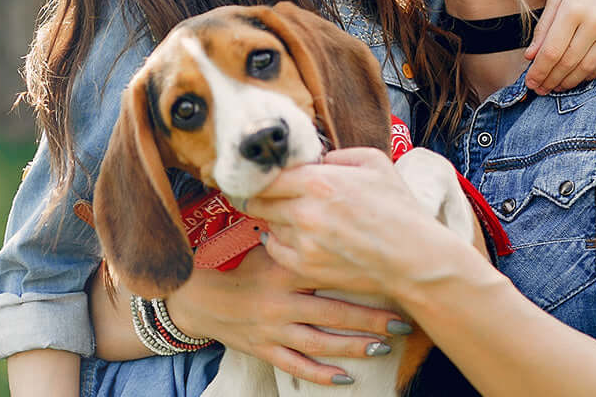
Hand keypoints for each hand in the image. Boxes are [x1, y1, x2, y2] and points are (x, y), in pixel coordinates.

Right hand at [160, 245, 404, 384]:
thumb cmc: (235, 268)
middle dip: (371, 319)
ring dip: (353, 346)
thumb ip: (294, 240)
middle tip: (402, 322)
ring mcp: (270, 329)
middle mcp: (278, 302)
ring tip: (383, 347)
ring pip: (319, 342)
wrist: (193, 296)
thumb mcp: (261, 248)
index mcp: (281, 271)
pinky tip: (346, 378)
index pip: (327, 272)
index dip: (360, 277)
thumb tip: (330, 216)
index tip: (391, 277)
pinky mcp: (262, 349)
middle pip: (332, 313)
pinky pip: (295, 366)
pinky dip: (321, 375)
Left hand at [241, 148, 461, 296]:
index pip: (264, 176)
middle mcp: (304, 212)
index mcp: (318, 181)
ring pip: (267, 224)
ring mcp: (303, 243)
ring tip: (302, 219)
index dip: (261, 176)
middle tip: (275, 197)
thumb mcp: (375, 164)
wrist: (416, 259)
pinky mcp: (305, 267)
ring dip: (277, 219)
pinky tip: (299, 237)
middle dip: (264, 196)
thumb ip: (336, 156)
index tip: (263, 177)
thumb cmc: (399, 210)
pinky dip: (281, 242)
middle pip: (257, 201)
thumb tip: (313, 160)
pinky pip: (274, 249)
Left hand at [526, 0, 595, 92]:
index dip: (539, 71)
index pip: (552, 51)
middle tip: (540, 90)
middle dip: (551, 80)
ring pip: (587, 67)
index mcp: (573, 9)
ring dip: (569, 82)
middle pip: (568, 62)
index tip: (529, 82)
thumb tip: (530, 57)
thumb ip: (543, 28)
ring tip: (555, 88)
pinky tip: (576, 79)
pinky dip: (589, 75)